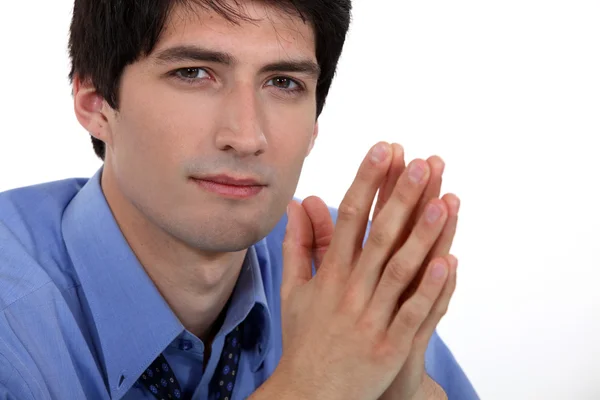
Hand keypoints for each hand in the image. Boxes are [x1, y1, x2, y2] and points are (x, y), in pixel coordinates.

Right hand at [273, 142, 453, 399]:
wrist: (308, 395)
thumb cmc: (303, 339)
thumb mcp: (293, 290)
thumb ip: (298, 244)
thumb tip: (297, 203)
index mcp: (330, 275)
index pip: (350, 217)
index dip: (368, 181)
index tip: (384, 150)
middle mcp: (351, 291)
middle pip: (380, 236)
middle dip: (402, 196)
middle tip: (424, 163)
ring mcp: (372, 318)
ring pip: (401, 269)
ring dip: (424, 234)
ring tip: (445, 201)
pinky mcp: (391, 346)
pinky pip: (415, 314)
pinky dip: (432, 288)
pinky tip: (449, 262)